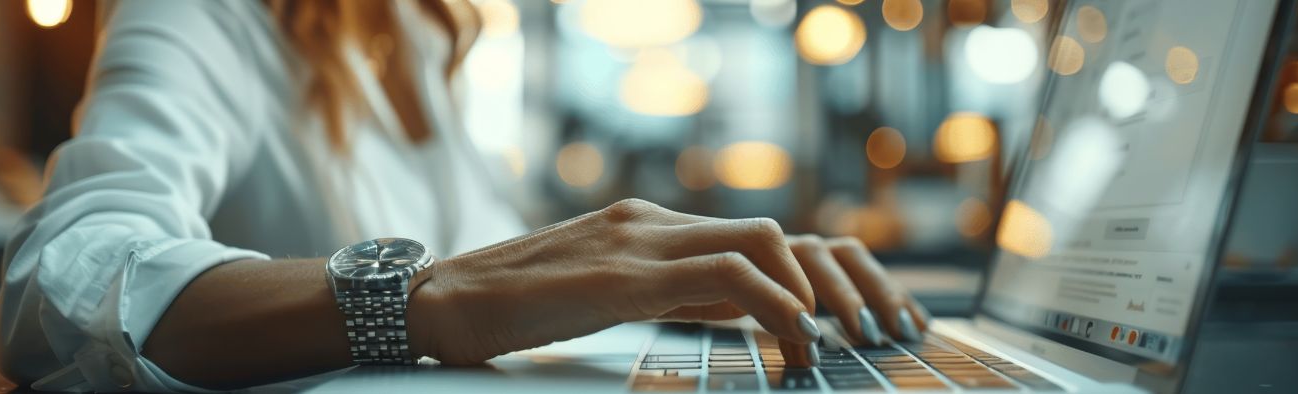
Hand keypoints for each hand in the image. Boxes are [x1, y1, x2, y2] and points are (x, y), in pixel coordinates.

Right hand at [404, 199, 923, 366]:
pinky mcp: (623, 275)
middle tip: (860, 335)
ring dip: (811, 296)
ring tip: (828, 346)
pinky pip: (724, 275)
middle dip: (832, 283)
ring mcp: (638, 241)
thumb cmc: (512, 310)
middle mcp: (651, 222)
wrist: (437, 303)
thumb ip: (672, 294)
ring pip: (760, 243)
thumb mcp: (607, 297)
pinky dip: (774, 304)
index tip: (840, 324)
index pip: (752, 238)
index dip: (809, 276)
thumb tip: (740, 309)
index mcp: (647, 227)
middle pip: (774, 234)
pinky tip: (791, 340)